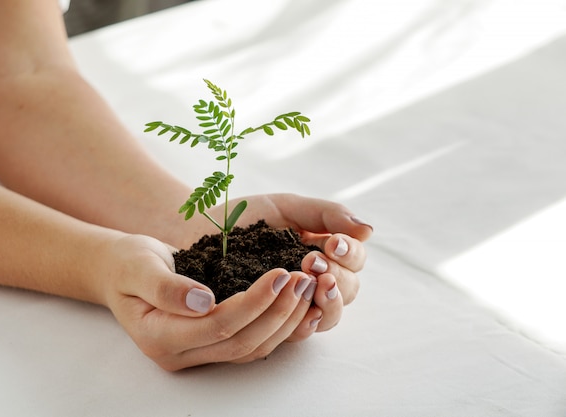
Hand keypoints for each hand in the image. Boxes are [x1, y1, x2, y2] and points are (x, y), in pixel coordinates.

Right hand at [98, 234, 314, 370]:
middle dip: (277, 312)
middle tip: (302, 279)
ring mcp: (196, 354)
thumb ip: (165, 287)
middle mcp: (179, 354)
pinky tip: (297, 304)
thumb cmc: (128, 264)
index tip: (279, 273)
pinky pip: (251, 342)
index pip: (218, 326)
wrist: (123, 272)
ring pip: (251, 348)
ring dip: (283, 321)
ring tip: (306, 287)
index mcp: (158, 337)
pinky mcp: (211, 344)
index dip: (253, 303)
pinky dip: (277, 326)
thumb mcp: (138, 266)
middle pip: (241, 342)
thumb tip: (203, 301)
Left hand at [193, 193, 371, 337]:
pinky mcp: (271, 322)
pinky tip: (301, 312)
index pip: (355, 260)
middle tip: (313, 262)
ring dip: (327, 302)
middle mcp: (315, 280)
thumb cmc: (245, 217)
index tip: (331, 243)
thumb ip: (326, 214)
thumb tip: (368, 230)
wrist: (200, 230)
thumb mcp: (287, 208)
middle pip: (348, 291)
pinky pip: (297, 333)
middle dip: (337, 278)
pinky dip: (303, 324)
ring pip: (328, 316)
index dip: (351, 254)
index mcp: (324, 252)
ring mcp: (295, 303)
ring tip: (311, 282)